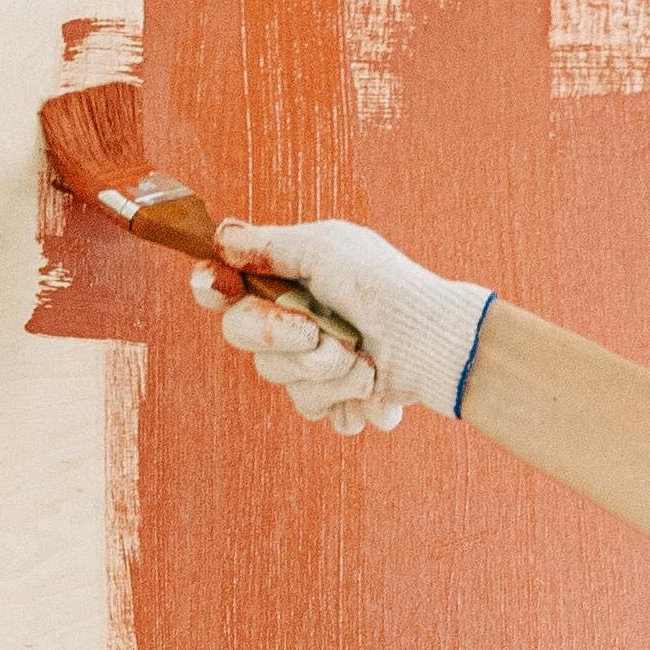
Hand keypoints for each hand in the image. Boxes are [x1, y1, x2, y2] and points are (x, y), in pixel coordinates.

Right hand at [199, 217, 492, 433]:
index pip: (224, 285)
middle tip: (319, 334)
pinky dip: (350, 401)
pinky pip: (318, 413)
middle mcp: (291, 320)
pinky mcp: (336, 398)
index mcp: (284, 278)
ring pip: (282, 381)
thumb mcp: (328, 249)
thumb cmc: (386, 285)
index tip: (220, 288)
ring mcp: (311, 363)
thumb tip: (221, 236)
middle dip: (282, 338)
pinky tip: (376, 387)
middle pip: (242, 336)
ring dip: (329, 373)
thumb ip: (271, 245)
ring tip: (366, 361)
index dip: (212, 287)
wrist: (437, 342)